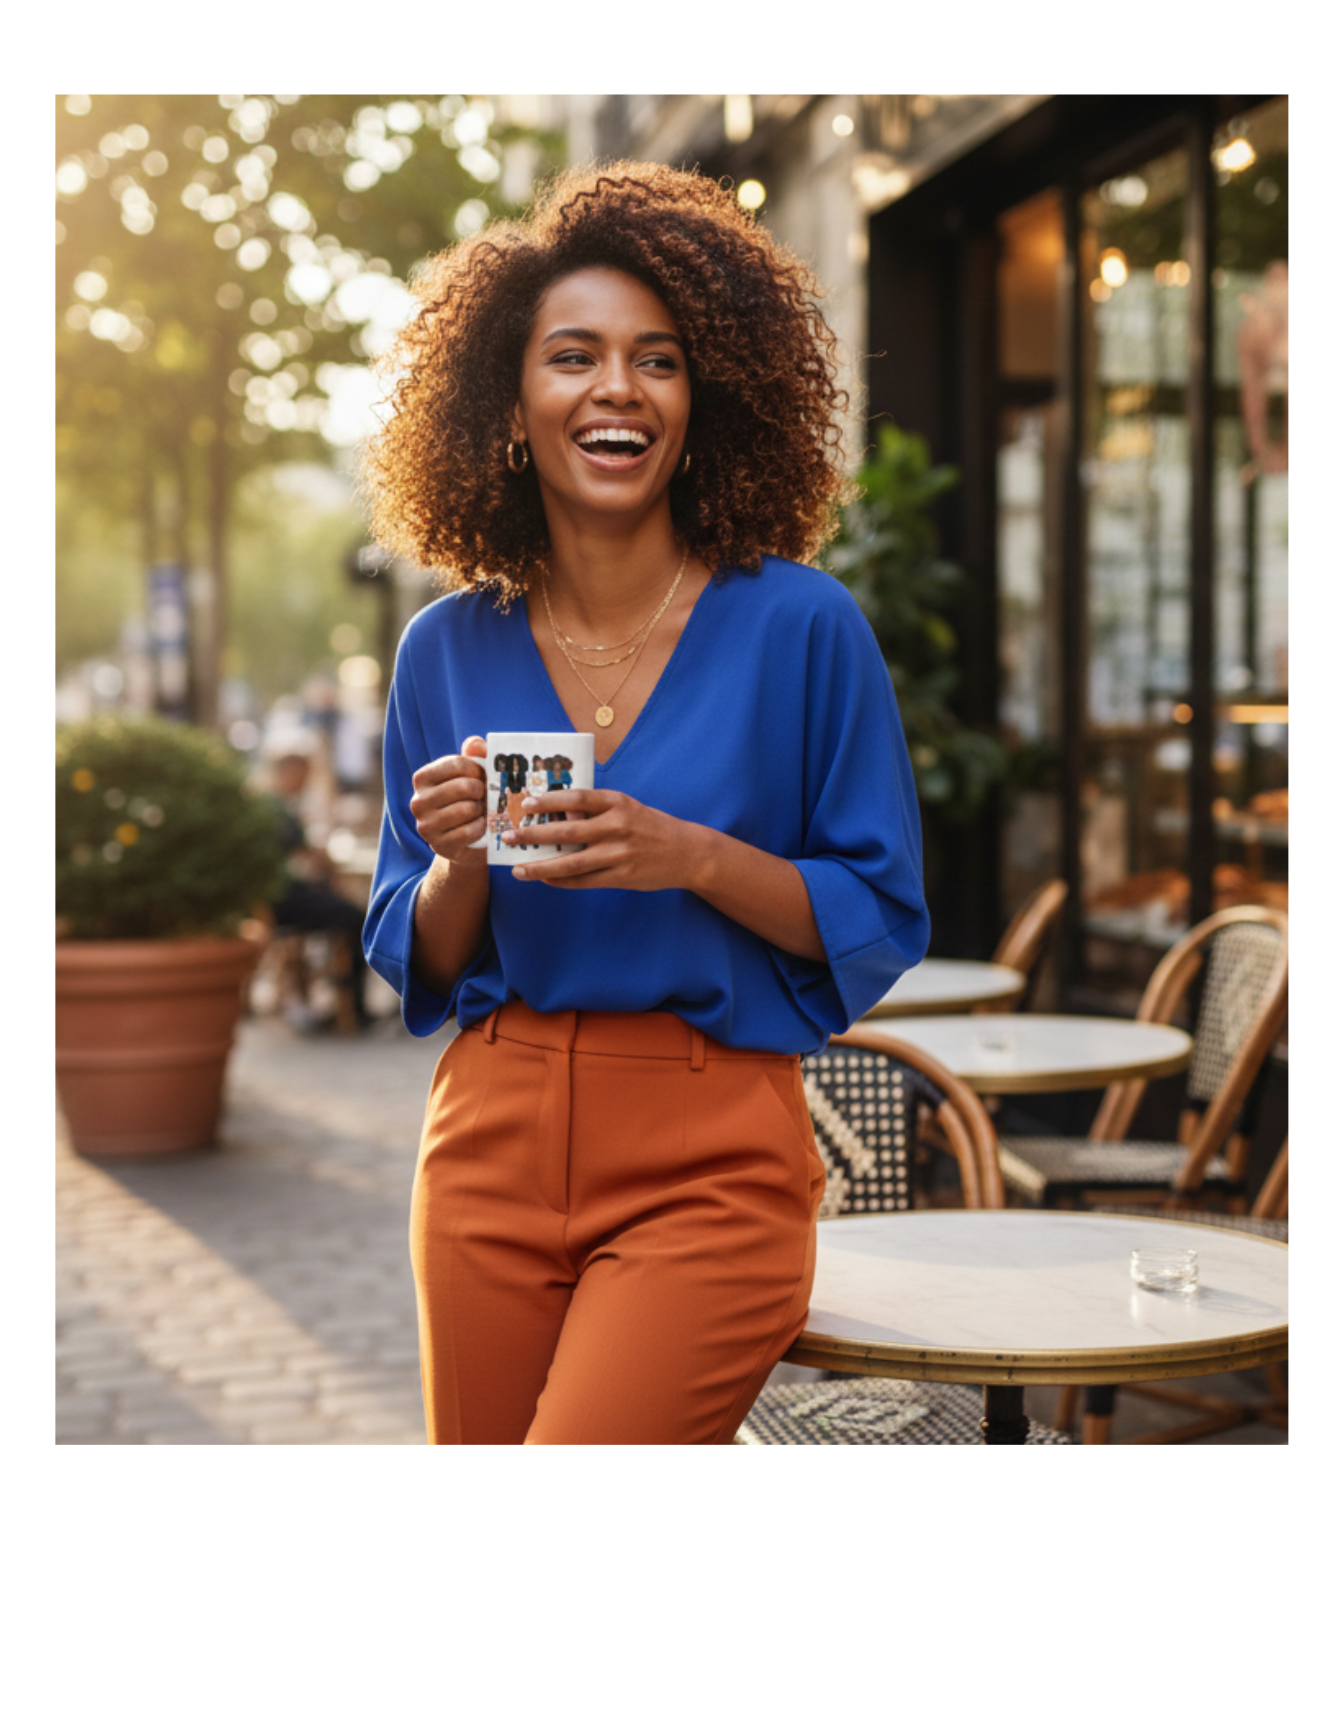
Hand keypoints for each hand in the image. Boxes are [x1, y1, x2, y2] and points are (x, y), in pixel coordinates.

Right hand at [410, 736, 488, 864]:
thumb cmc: (467, 800)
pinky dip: (481, 827)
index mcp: (422, 779)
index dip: (477, 769)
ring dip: (481, 810)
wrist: (464, 840)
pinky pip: (470, 830)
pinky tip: (480, 826)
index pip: (457, 764)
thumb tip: (476, 743)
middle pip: (464, 786)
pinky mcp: (439, 845)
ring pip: (467, 809)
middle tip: (484, 796)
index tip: (481, 776)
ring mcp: (426, 825)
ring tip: (481, 811)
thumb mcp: (470, 775)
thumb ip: (474, 755)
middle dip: (481, 791)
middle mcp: (418, 802)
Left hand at [505, 788, 703, 891]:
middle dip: (533, 835)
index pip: (577, 798)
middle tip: (509, 836)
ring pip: (570, 862)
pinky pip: (583, 881)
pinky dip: (560, 881)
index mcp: (617, 803)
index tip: (526, 804)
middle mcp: (617, 827)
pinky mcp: (621, 876)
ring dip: (540, 866)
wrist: (686, 852)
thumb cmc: (650, 826)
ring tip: (518, 869)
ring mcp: (618, 854)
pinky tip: (544, 878)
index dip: (549, 800)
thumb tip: (558, 814)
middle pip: (566, 831)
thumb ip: (596, 810)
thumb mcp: (627, 808)